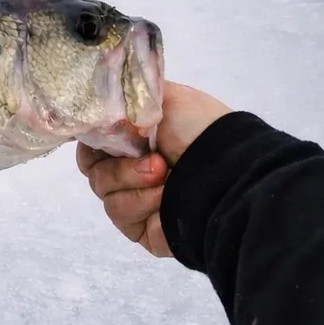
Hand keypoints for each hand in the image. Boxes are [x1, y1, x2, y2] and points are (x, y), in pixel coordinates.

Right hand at [76, 81, 231, 257]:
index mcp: (136, 137)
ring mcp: (135, 198)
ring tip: (164, 175)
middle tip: (152, 157)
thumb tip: (100, 110)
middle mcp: (132, 167)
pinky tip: (165, 196)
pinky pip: (118, 211)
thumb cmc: (199, 129)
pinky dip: (139, 201)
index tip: (105, 129)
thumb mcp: (162, 96)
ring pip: (102, 189)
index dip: (95, 133)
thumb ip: (124, 98)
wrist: (230, 176)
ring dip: (130, 179)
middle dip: (118, 160)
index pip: (95, 137)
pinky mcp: (140, 228)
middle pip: (93, 165)